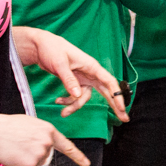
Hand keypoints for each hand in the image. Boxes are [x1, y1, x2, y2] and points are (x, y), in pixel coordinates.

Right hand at [0, 111, 88, 165]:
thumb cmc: (6, 126)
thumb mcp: (29, 124)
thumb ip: (41, 135)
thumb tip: (43, 146)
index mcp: (49, 131)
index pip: (66, 146)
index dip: (77, 156)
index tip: (86, 164)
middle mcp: (48, 142)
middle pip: (45, 160)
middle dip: (33, 160)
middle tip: (18, 149)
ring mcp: (40, 153)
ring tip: (13, 152)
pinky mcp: (30, 164)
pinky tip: (10, 159)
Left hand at [13, 25, 128, 121]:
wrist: (41, 46)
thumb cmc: (53, 50)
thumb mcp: (60, 64)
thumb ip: (69, 80)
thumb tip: (77, 95)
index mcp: (92, 66)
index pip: (109, 82)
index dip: (117, 95)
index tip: (122, 108)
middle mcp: (91, 73)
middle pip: (106, 91)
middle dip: (114, 105)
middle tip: (124, 119)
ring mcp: (83, 78)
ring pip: (85, 97)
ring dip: (74, 106)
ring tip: (62, 112)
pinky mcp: (75, 82)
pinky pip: (75, 96)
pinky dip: (67, 101)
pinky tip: (58, 101)